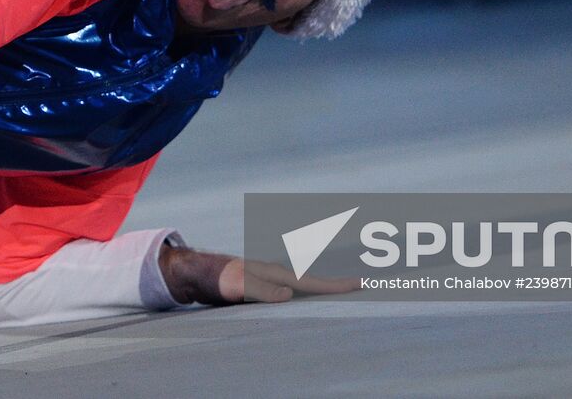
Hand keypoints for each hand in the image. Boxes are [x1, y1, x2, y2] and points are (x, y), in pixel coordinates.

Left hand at [159, 242, 360, 305]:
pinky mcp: (269, 287)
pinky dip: (311, 292)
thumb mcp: (239, 286)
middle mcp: (281, 275)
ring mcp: (276, 280)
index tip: (361, 284)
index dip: (337, 285)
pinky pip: (296, 291)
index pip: (314, 281)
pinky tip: (315, 298)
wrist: (204, 272)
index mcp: (279, 274)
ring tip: (349, 291)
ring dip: (328, 288)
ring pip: (308, 285)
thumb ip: (262, 289)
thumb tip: (289, 295)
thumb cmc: (221, 279)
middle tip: (367, 284)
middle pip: (317, 281)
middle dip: (340, 285)